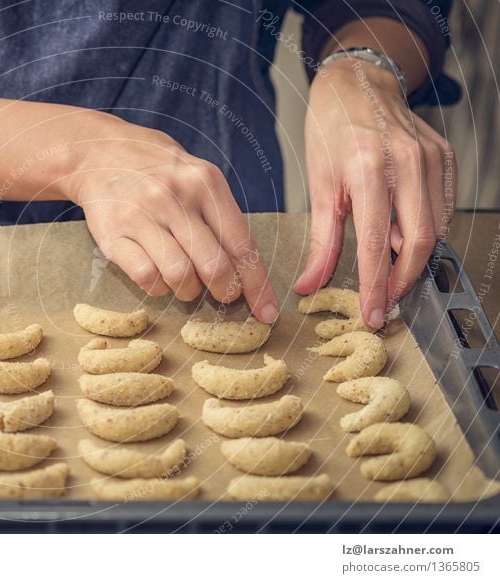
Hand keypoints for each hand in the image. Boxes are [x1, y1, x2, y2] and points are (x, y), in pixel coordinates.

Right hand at [68, 113, 278, 322]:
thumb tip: (248, 271)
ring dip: (190, 290)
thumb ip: (222, 217)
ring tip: (187, 283)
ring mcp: (142, 216)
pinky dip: (159, 287)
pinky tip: (159, 277)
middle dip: (226, 291)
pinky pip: (147, 277)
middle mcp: (174, 198)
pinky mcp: (114, 235)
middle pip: (214, 266)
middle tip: (224, 295)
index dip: (257, 283)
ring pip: (180, 276)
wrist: (100, 154)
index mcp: (205, 182)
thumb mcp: (197, 178)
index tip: (267, 311)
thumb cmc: (159, 172)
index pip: (241, 243)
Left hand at [295, 59, 455, 327]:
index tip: (373, 314)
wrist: (357, 84)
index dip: (375, 286)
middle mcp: (406, 163)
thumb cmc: (331, 132)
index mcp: (367, 170)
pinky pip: (444, 207)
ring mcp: (431, 158)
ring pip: (436, 227)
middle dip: (403, 280)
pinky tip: (406, 239)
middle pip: (419, 241)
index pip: (375, 244)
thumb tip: (309, 284)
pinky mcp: (445, 156)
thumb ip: (320, 240)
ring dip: (415, 259)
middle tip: (385, 300)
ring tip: (391, 273)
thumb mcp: (318, 186)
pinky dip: (428, 231)